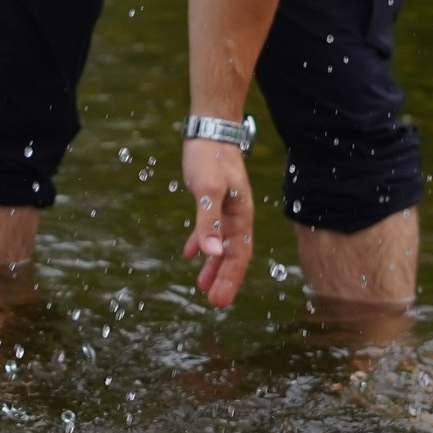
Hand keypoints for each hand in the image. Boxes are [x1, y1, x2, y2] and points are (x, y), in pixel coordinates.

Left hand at [179, 139, 255, 308]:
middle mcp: (236, 216)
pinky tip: (192, 255)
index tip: (219, 300)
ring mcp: (226, 208)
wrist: (210, 130)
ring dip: (213, 266)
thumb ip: (208, 221)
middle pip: (232, 254)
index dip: (230, 279)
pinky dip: (202, 243)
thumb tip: (210, 254)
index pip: (238, 255)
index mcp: (241, 216)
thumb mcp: (207, 190)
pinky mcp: (212, 200)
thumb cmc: (210, 157)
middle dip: (224, 279)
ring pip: (221, 245)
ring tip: (203, 287)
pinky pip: (210, 230)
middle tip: (214, 302)